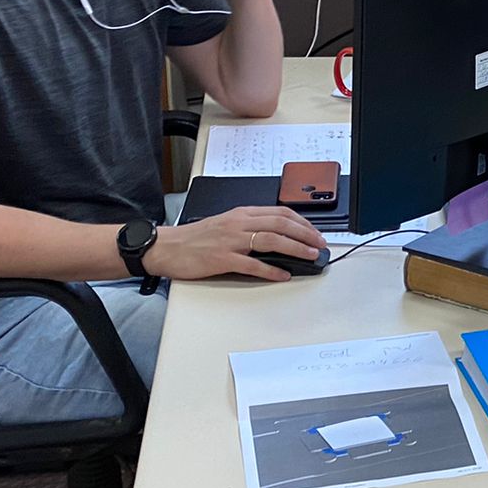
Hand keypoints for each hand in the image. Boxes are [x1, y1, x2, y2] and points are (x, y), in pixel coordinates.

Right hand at [145, 207, 326, 282]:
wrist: (167, 247)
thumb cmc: (196, 238)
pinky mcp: (222, 259)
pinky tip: (283, 274)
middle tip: (320, 245)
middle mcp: (239, 224)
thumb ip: (250, 226)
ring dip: (295, 248)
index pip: (280, 212)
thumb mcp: (226, 223)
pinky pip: (252, 264)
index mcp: (241, 214)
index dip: (302, 222)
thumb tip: (278, 235)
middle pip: (281, 224)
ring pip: (271, 240)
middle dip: (306, 234)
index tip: (315, 232)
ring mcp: (231, 241)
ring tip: (309, 256)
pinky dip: (271, 270)